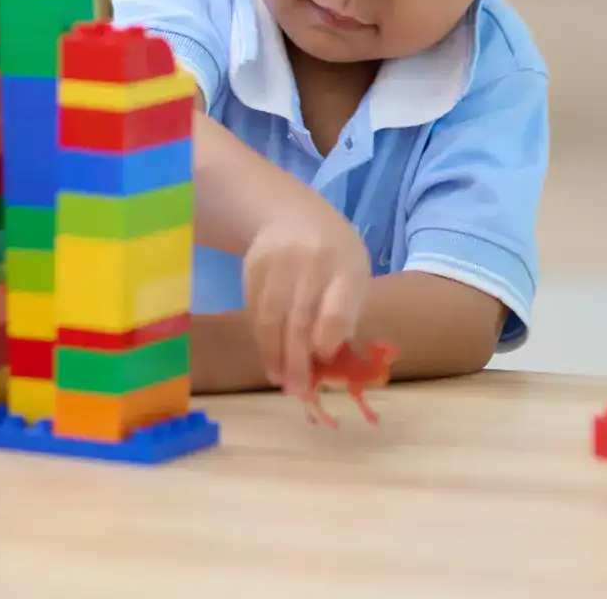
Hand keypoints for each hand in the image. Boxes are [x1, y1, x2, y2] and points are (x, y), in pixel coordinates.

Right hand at [241, 198, 370, 398]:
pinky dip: (260, 338)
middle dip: (296, 361)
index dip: (327, 341)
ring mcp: (278, 262)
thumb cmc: (335, 257)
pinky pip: (253, 310)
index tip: (322, 362)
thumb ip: (345, 315)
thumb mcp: (354, 277)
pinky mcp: (252, 266)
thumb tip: (327, 363)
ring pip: (270, 318)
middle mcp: (311, 262)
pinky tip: (268, 356)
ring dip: (273, 354)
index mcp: (345, 267)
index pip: (335, 310)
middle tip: (296, 391)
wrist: (295, 215)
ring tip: (279, 379)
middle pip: (299, 319)